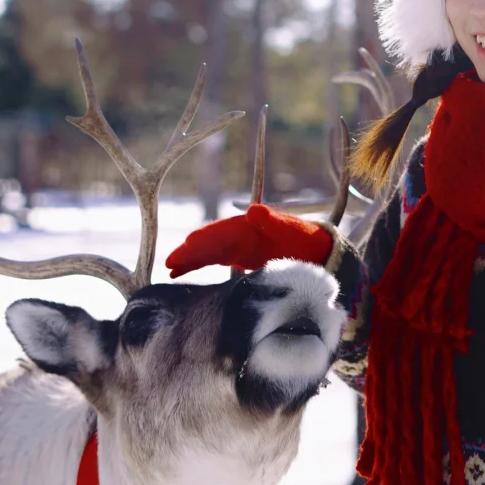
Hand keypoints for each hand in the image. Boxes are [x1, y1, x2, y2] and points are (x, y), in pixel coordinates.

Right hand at [166, 204, 332, 278]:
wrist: (315, 249)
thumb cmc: (303, 237)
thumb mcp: (290, 228)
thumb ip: (272, 220)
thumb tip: (253, 210)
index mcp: (247, 226)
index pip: (221, 233)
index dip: (205, 240)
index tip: (188, 245)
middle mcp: (238, 235)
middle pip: (209, 244)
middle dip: (190, 252)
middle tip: (170, 263)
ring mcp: (237, 247)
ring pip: (207, 254)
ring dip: (188, 261)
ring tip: (169, 270)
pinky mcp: (239, 258)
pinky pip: (212, 261)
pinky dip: (196, 266)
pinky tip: (179, 274)